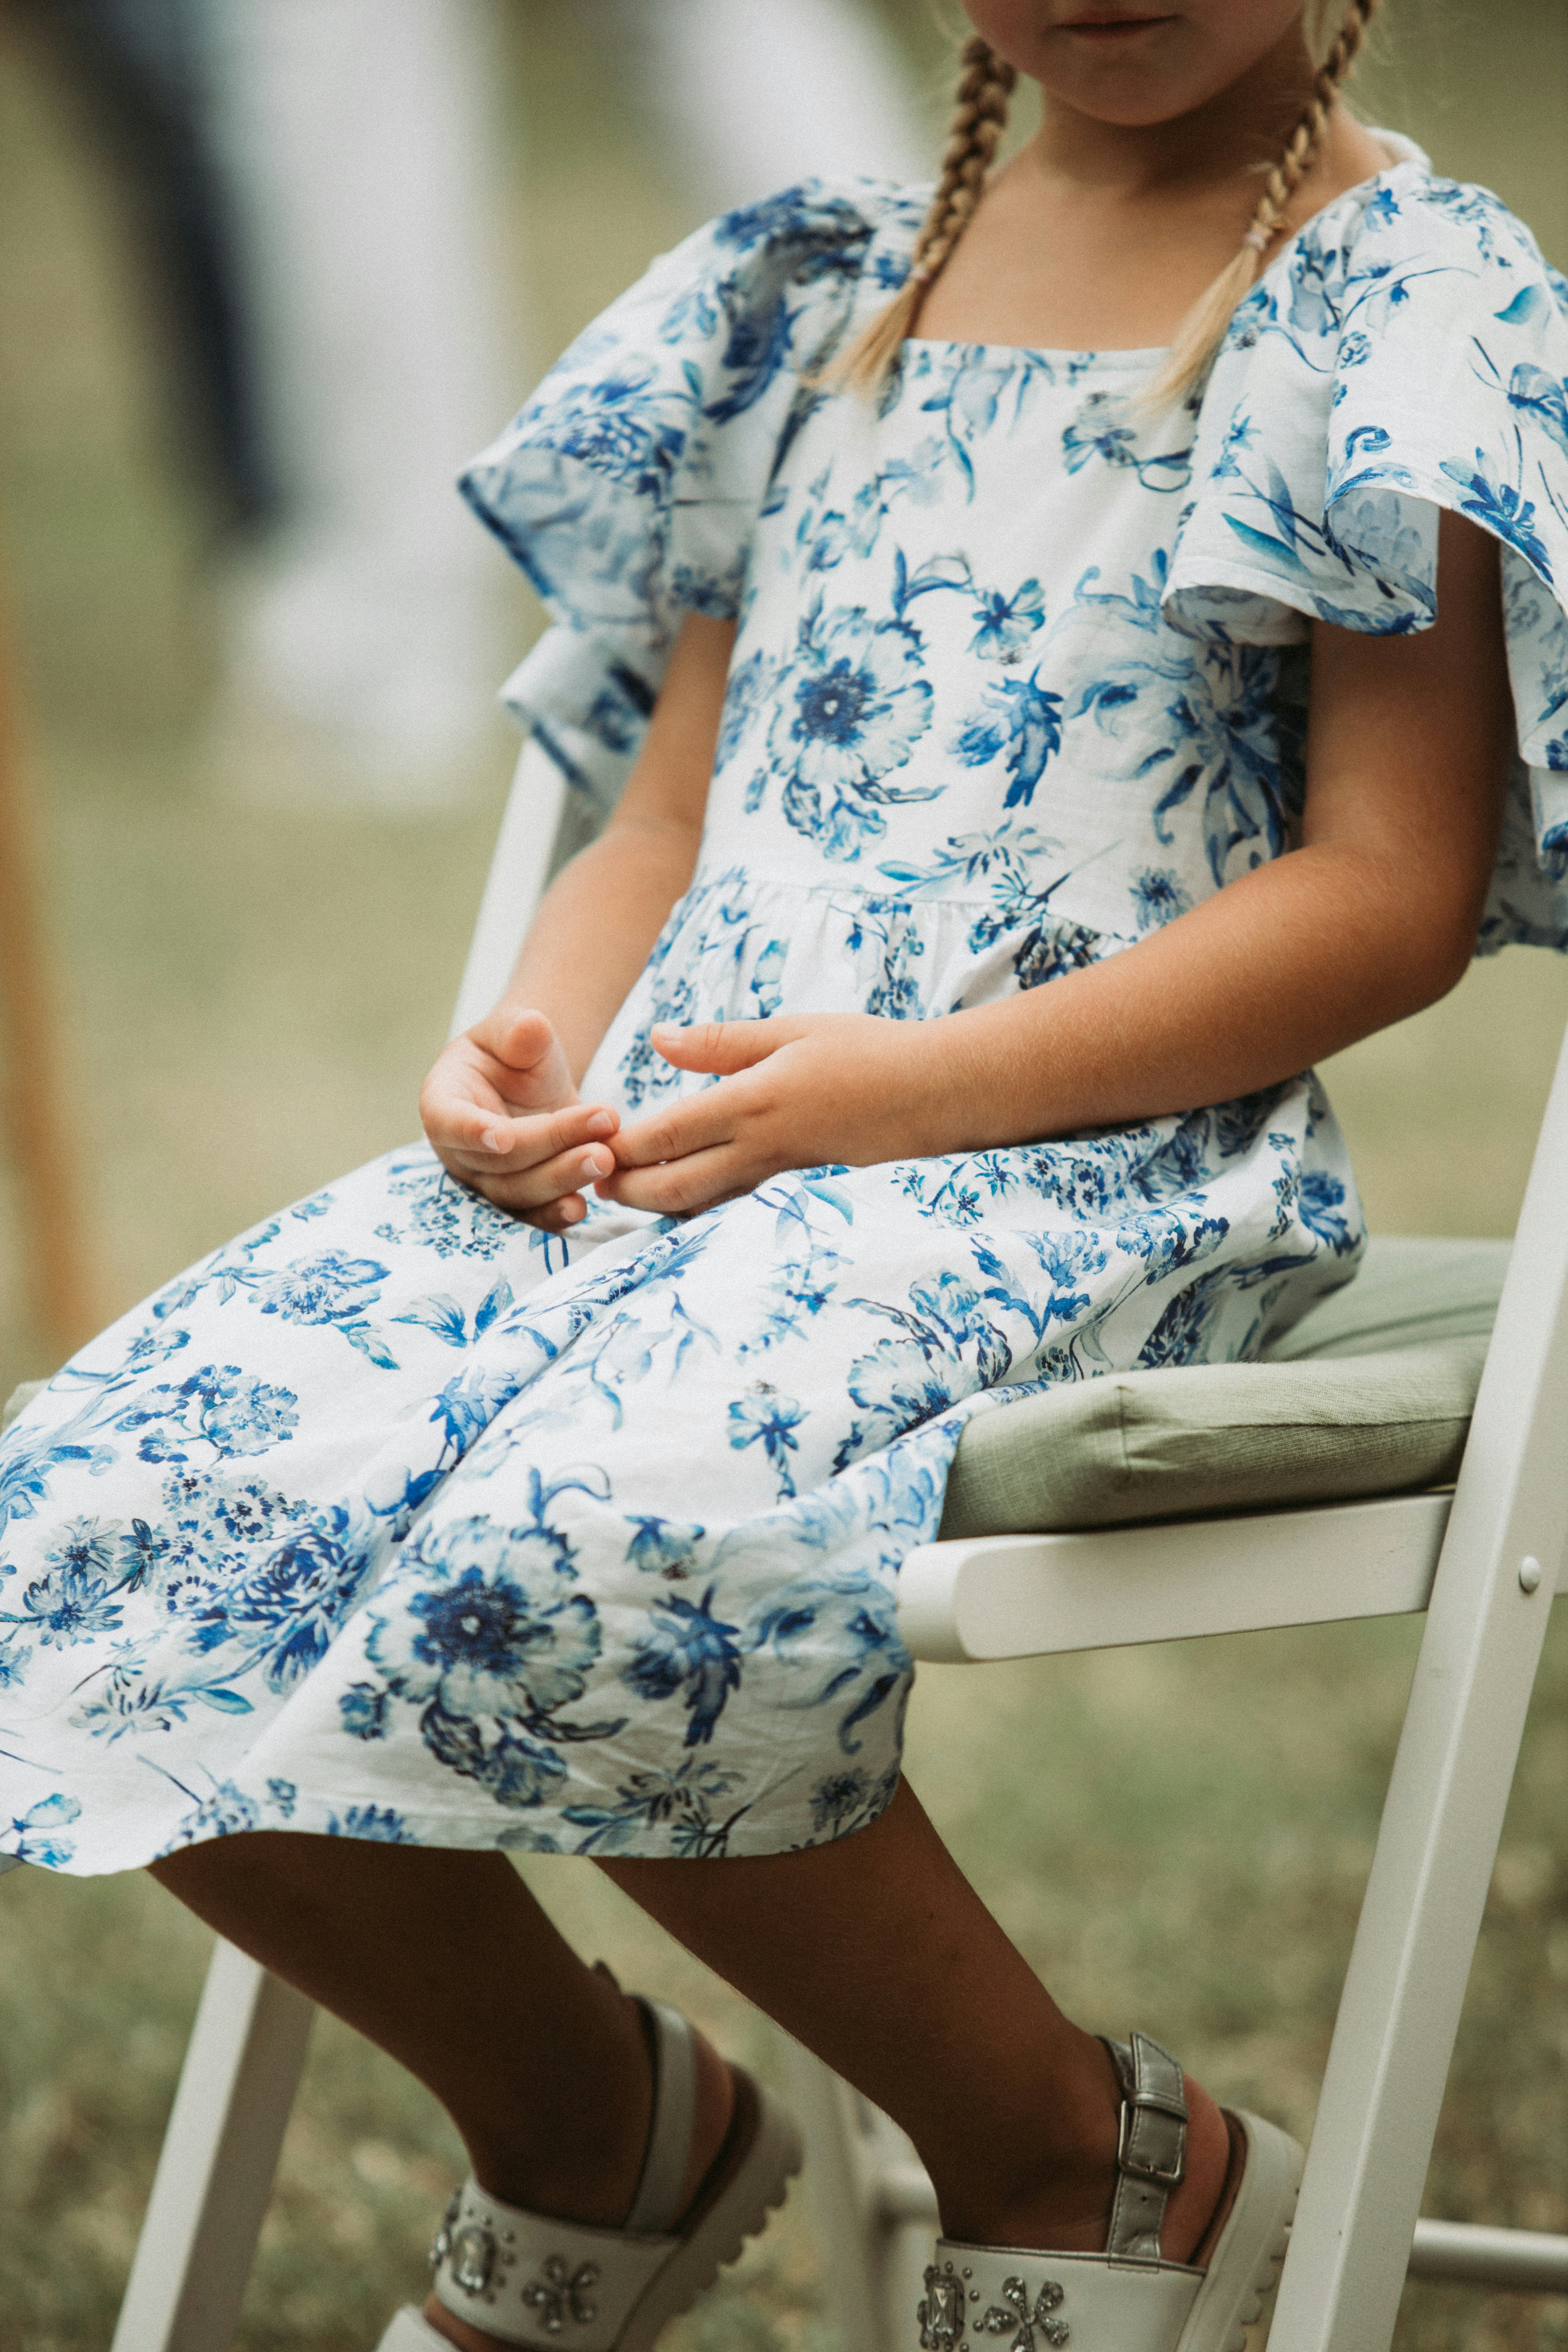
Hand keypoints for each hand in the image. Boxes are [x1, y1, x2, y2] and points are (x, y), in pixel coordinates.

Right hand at [419, 1006, 620, 1230]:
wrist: (530, 1082)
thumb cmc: (514, 1052)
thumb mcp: (514, 1031)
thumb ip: (518, 1031)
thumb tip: (531, 1025)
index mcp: (443, 1101)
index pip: (448, 1121)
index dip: (471, 1131)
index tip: (502, 1136)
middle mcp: (460, 1149)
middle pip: (499, 1161)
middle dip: (549, 1147)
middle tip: (595, 1137)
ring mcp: (487, 1179)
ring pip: (519, 1191)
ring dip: (563, 1179)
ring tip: (605, 1159)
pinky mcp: (519, 1198)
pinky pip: (533, 1214)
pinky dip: (556, 1214)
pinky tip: (583, 1208)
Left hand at [596, 1014, 957, 1216]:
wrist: (935, 1094)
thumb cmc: (866, 1051)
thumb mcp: (792, 1030)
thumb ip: (721, 1042)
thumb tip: (658, 1039)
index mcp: (753, 1102)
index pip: (667, 1134)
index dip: (622, 1144)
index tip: (591, 1137)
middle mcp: (761, 1148)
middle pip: (673, 1186)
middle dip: (626, 1189)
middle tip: (590, 1179)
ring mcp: (779, 1175)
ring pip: (701, 1204)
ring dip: (655, 1203)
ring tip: (621, 1191)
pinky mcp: (795, 1185)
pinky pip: (733, 1202)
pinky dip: (696, 1204)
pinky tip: (678, 1195)